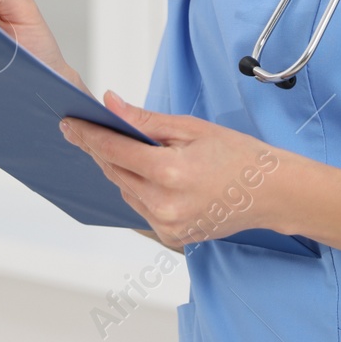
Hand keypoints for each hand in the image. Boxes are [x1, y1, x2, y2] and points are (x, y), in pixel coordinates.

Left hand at [61, 91, 287, 248]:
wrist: (271, 193)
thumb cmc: (238, 155)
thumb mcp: (192, 128)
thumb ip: (146, 121)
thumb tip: (110, 104)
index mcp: (169, 173)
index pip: (114, 150)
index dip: (88, 134)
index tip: (69, 123)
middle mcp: (163, 205)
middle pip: (115, 172)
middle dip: (101, 150)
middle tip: (88, 129)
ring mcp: (167, 226)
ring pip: (126, 192)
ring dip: (121, 171)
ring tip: (129, 150)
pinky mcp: (172, 237)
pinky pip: (142, 208)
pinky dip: (140, 190)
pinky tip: (152, 175)